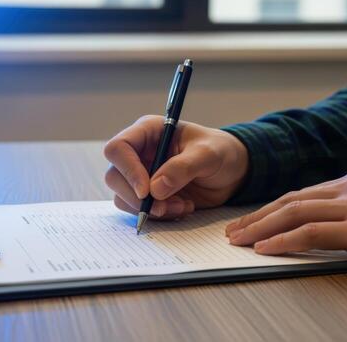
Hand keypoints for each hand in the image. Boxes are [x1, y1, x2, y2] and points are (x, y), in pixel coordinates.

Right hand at [104, 115, 248, 218]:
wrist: (231, 172)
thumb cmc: (220, 152)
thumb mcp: (208, 154)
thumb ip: (183, 168)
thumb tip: (156, 189)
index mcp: (149, 132)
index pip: (119, 148)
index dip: (128, 170)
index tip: (146, 191)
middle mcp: (140, 153)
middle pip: (114, 177)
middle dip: (136, 197)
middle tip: (163, 207)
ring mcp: (142, 175)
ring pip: (124, 197)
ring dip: (151, 209)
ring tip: (182, 206)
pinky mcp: (150, 195)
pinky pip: (141, 211)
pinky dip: (160, 215)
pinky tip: (183, 208)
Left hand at [225, 170, 346, 269]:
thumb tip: (338, 219)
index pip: (302, 194)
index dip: (273, 208)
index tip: (254, 220)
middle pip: (290, 200)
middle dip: (258, 216)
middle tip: (234, 231)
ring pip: (294, 213)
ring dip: (261, 227)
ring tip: (239, 241)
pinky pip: (311, 232)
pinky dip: (284, 239)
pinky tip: (265, 248)